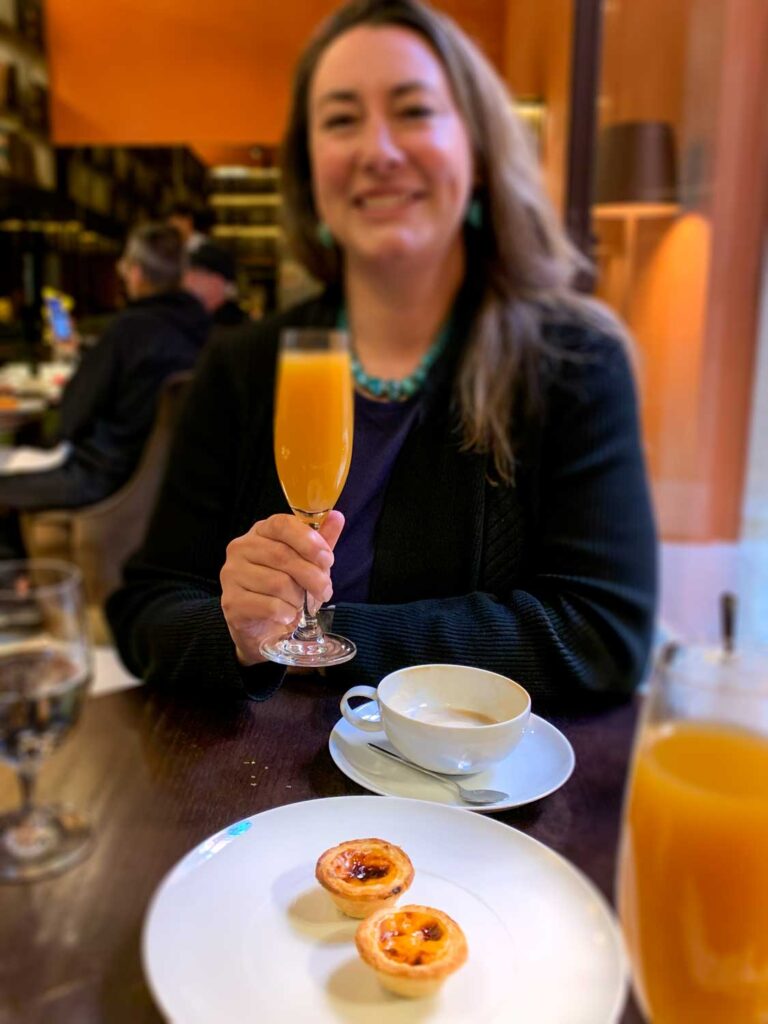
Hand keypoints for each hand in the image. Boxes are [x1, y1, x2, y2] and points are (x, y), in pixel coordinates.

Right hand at [220, 510, 344, 666]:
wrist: (263, 626)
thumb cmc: (286, 589)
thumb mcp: (307, 562)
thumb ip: (321, 540)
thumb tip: (337, 517)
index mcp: (260, 531)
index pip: (282, 525)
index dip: (308, 541)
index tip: (328, 559)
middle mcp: (241, 548)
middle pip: (282, 556)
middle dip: (312, 576)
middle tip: (325, 590)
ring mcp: (232, 574)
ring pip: (277, 583)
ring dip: (298, 598)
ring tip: (300, 604)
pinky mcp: (231, 601)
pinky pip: (269, 606)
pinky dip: (287, 613)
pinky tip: (288, 614)